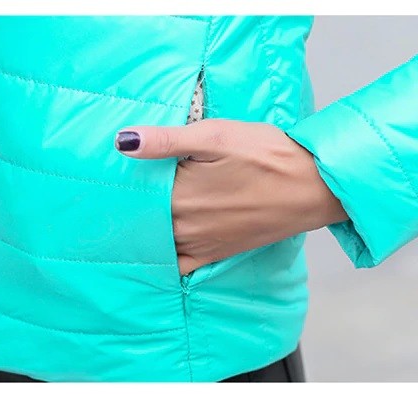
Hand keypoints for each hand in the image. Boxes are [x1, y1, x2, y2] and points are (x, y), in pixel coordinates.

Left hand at [116, 119, 347, 274]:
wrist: (313, 186)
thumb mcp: (216, 135)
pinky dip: (164, 257)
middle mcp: (184, 225)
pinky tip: (156, 245)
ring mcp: (200, 243)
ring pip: (156, 241)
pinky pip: (179, 264)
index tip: (104, 175)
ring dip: (142, 230)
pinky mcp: (216, 252)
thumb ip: (166, 140)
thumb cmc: (267, 155)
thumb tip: (123, 141)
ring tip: (127, 215)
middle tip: (108, 195)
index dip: (119, 182)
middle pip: (142, 219)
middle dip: (127, 207)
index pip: (133, 194)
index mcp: (179, 195)